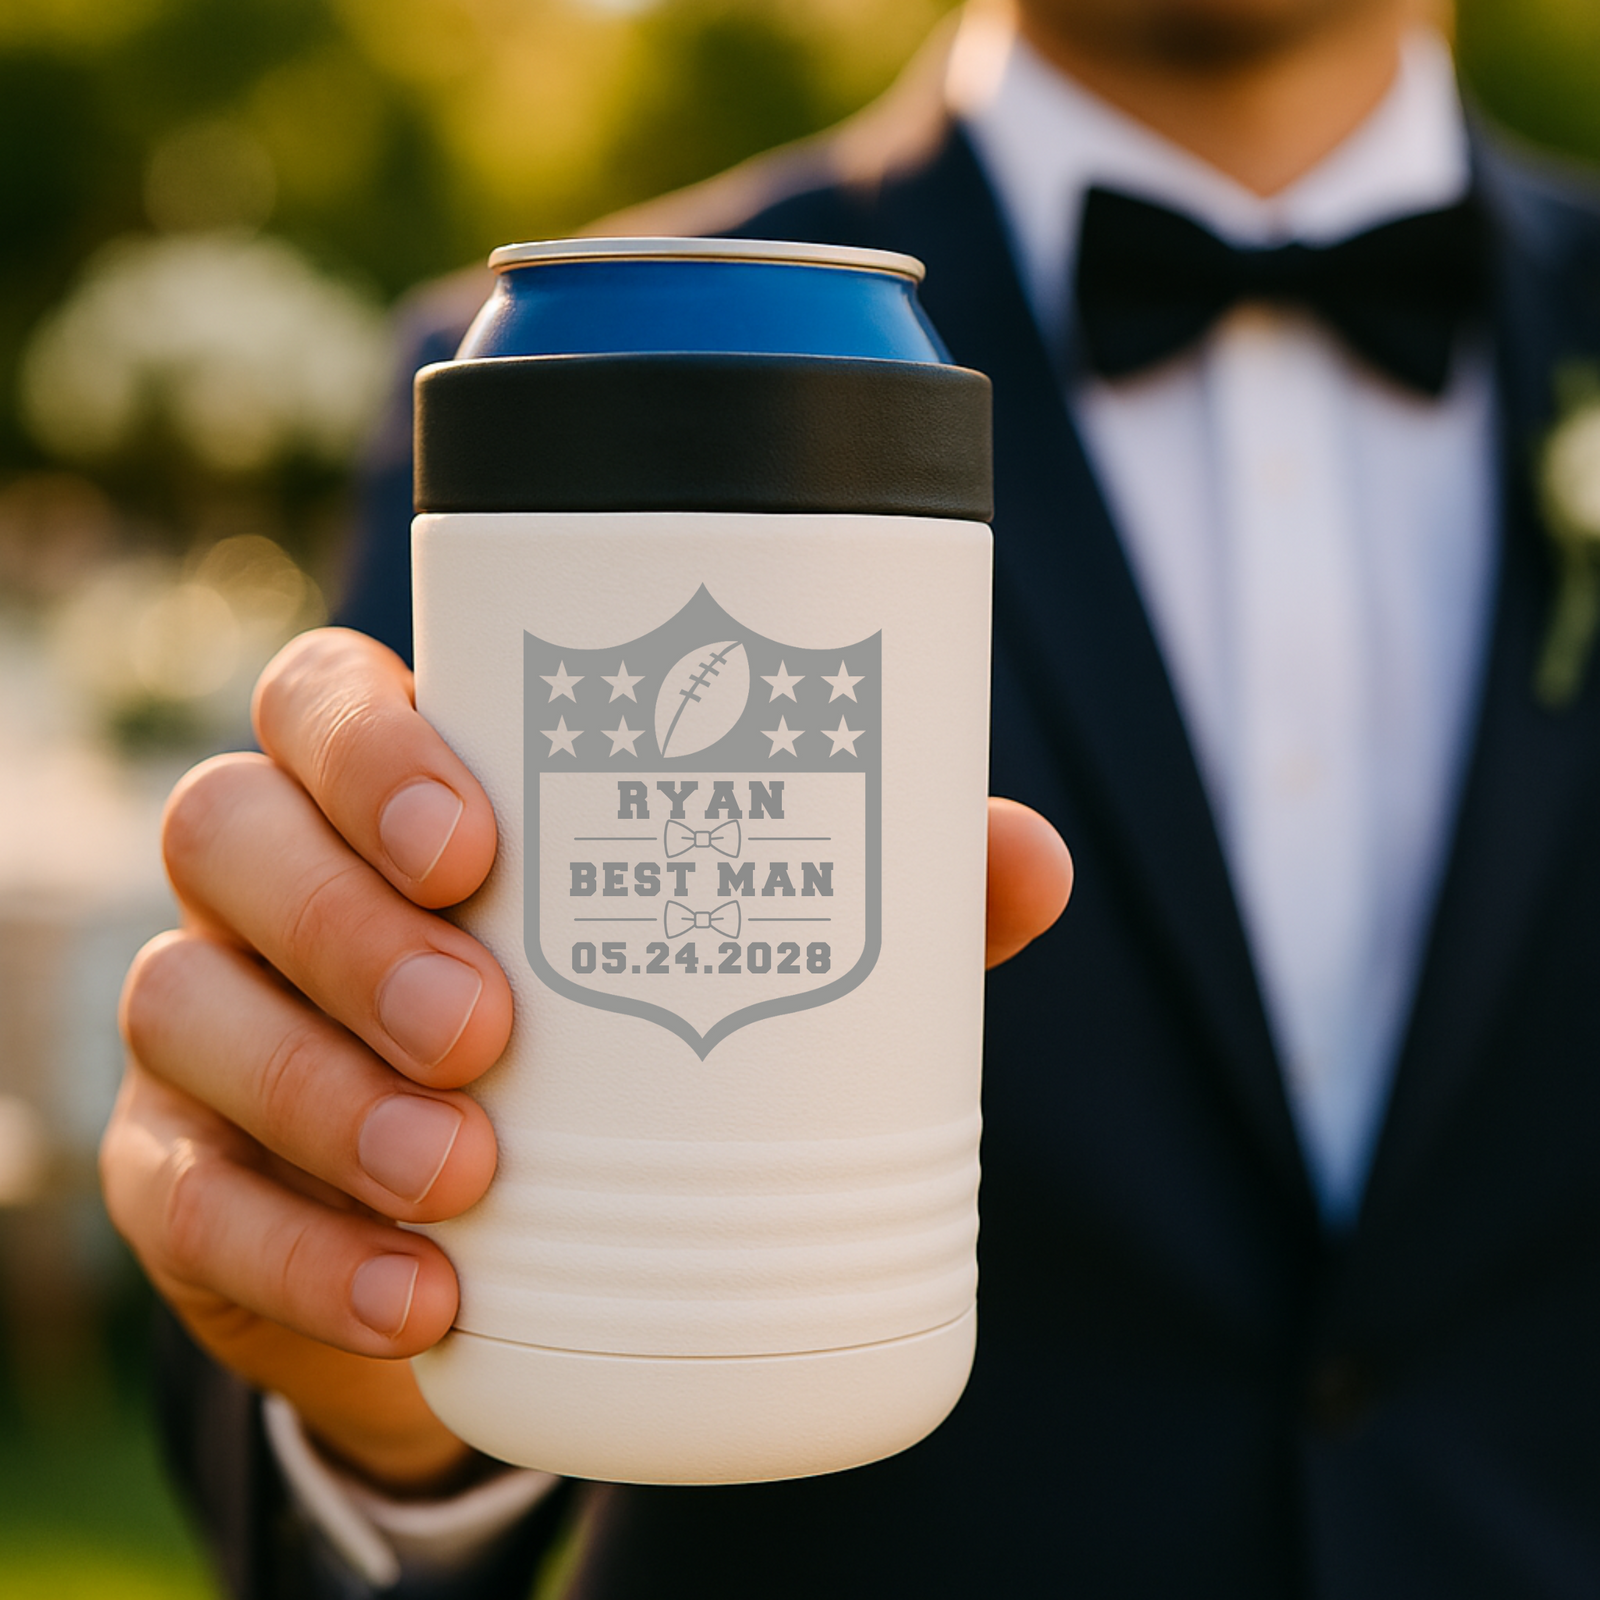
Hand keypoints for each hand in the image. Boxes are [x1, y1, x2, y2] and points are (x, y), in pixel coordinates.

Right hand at [101, 628, 1070, 1494]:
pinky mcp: (189, 1178)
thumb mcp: (730, 943)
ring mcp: (212, 1027)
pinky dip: (295, 1250)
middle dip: (351, 928)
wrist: (511, 1232)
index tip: (476, 837)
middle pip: (232, 834)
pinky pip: (184, 1198)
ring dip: (319, 1093)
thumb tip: (1029, 863)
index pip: (317, 703)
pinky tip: (415, 1297)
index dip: (365, 747)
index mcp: (389, 789)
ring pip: (186, 1007)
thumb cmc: (618, 1028)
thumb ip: (864, 892)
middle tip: (489, 1025)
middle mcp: (274, 883)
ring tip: (466, 1174)